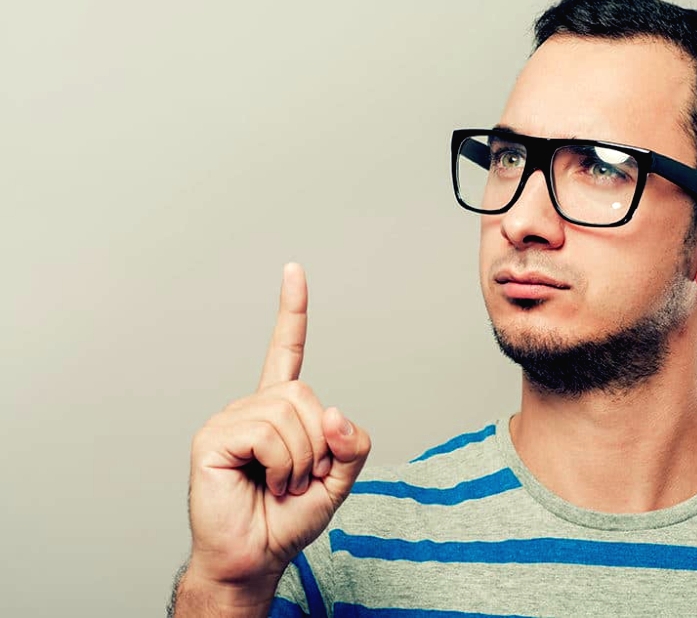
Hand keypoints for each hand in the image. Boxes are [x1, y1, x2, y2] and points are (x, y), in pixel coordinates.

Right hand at [184, 263, 370, 599]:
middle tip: (299, 478)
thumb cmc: (288, 518)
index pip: (286, 350)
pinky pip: (268, 433)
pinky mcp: (212, 437)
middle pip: (306, 395)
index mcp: (280, 410)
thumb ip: (352, 445)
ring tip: (280, 484)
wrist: (255, 557)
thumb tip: (334, 411)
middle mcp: (252, 406)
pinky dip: (280, 464)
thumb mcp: (339, 480)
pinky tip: (264, 482)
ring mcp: (230, 418)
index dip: (292, 312)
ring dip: (300, 461)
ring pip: (291, 414)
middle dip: (319, 445)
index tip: (294, 271)